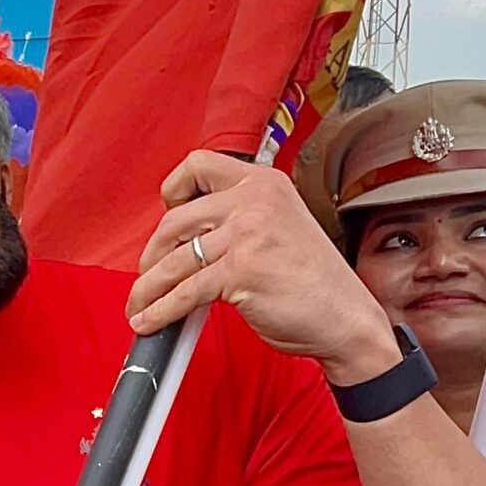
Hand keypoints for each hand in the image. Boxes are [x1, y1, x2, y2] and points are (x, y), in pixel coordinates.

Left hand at [127, 151, 398, 386]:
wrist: (347, 319)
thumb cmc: (313, 282)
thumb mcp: (279, 227)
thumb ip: (238, 219)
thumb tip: (183, 235)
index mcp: (263, 182)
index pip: (198, 165)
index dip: (173, 190)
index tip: (167, 215)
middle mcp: (255, 200)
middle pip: (175, 219)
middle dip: (152, 254)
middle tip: (149, 274)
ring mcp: (248, 234)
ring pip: (175, 260)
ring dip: (148, 288)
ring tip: (139, 305)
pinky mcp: (241, 271)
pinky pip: (184, 291)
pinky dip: (161, 310)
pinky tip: (151, 320)